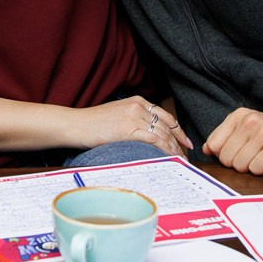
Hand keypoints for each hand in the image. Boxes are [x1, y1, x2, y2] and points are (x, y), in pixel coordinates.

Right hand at [76, 96, 192, 156]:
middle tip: (185, 156)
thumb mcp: (118, 113)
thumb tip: (149, 134)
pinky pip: (155, 141)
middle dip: (179, 142)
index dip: (178, 131)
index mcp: (137, 101)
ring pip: (163, 134)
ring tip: (180, 161)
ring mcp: (135, 117)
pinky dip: (166, 150)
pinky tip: (171, 158)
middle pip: (168, 126)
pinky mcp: (130, 129)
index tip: (185, 142)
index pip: (166, 116)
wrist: (77, 124)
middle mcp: (139, 106)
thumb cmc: (93, 123)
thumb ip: (134, 118)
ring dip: (174, 149)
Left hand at [201, 107, 262, 174]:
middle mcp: (250, 120)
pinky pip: (257, 170)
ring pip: (240, 166)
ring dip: (254, 167)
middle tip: (259, 155)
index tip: (242, 152)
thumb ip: (227, 138)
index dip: (225, 155)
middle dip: (240, 163)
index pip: (213, 145)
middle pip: (226, 158)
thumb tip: (205, 149)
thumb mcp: (251, 131)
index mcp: (239, 115)